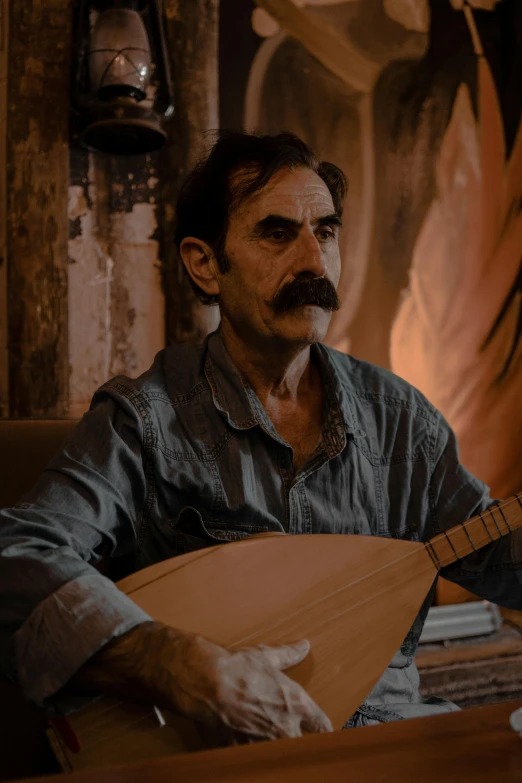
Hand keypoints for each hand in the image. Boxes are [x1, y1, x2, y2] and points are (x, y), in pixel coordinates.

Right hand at [72, 621, 332, 741]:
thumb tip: (304, 645)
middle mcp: (285, 727)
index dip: (323, 728)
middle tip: (296, 736)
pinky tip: (252, 747)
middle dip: (303, 741)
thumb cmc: (237, 667)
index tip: (323, 729)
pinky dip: (255, 754)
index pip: (322, 725)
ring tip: (272, 741)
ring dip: (279, 748)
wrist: (206, 682)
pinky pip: (256, 758)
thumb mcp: (266, 656)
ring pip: (283, 755)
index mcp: (296, 703)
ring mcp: (265, 742)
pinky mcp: (243, 750)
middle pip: (307, 746)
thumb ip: (288, 654)